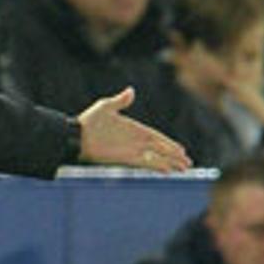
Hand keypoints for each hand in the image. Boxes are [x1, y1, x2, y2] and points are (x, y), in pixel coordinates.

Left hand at [76, 88, 191, 171]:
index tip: (181, 149)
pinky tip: (168, 171)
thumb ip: (120, 101)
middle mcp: (135, 141)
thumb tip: (131, 91)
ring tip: (184, 169)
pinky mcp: (125, 158)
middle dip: (174, 156)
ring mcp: (131, 151)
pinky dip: (158, 166)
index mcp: (134, 128)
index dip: (169, 143)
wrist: (76, 136)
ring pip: (156, 158)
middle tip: (188, 162)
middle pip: (160, 150)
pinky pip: (146, 164)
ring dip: (170, 163)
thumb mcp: (105, 107)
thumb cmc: (89, 121)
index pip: (156, 137)